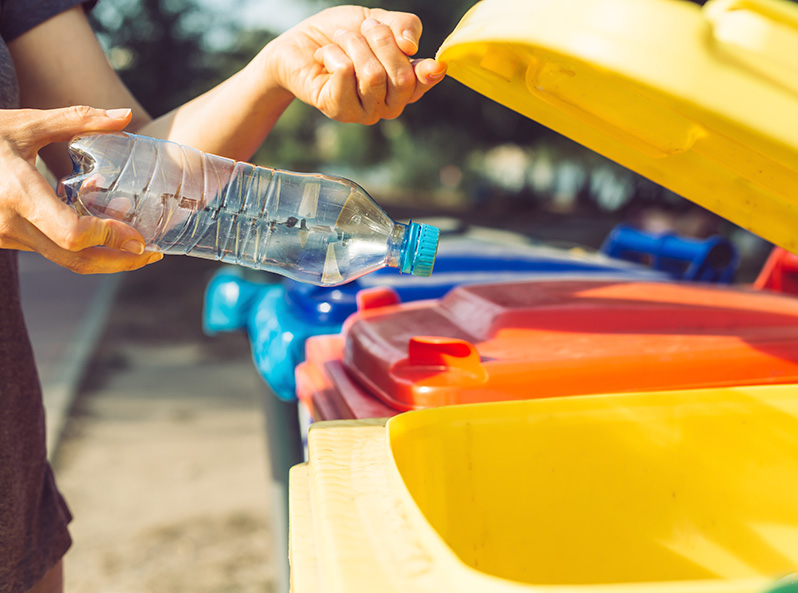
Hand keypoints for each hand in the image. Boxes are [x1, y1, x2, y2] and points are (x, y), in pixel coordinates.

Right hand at [0, 106, 161, 273]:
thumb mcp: (26, 123)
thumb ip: (78, 119)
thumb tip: (125, 115)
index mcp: (18, 194)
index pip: (72, 234)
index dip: (110, 240)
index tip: (140, 238)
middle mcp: (10, 224)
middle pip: (75, 259)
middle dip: (119, 262)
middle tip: (151, 253)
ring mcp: (5, 237)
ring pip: (63, 261)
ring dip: (102, 258)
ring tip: (135, 245)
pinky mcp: (6, 240)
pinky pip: (50, 251)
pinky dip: (81, 249)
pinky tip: (103, 233)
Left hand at [262, 6, 446, 124]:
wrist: (298, 43)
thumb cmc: (340, 34)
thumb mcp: (375, 18)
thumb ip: (402, 26)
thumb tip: (411, 47)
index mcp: (403, 84)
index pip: (423, 83)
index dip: (428, 74)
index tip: (433, 65)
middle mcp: (388, 104)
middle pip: (401, 77)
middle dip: (381, 40)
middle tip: (363, 27)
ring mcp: (365, 112)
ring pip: (373, 76)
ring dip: (353, 44)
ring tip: (340, 40)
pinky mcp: (340, 111)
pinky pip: (346, 74)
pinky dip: (333, 53)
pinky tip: (324, 56)